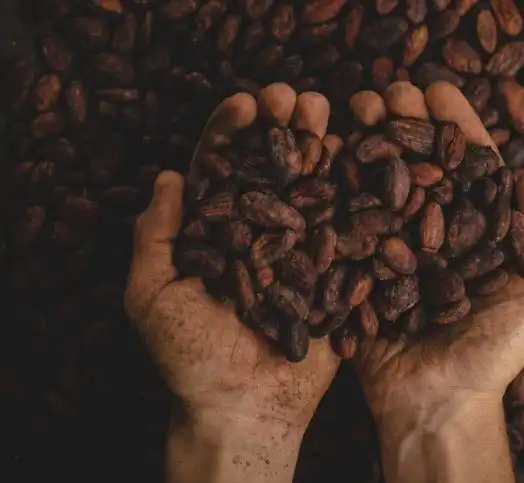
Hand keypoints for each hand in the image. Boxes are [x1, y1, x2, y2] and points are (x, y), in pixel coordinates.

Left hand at [124, 85, 338, 482]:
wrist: (245, 408)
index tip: (245, 103)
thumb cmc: (189, 358)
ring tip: (327, 112)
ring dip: (318, 147)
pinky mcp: (333, 273)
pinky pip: (346, 228)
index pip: (221, 170)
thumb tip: (168, 176)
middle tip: (293, 97)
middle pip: (271, 169)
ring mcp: (300, 250)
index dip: (230, 133)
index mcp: (215, 233)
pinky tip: (361, 158)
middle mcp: (260, 233)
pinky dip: (354, 193)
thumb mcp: (151, 296)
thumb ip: (154, 236)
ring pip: (310, 189)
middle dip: (281, 129)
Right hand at [352, 82, 523, 482]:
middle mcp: (435, 229)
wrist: (437, 403)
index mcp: (479, 229)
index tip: (435, 91)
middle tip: (384, 93)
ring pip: (379, 182)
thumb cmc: (496, 354)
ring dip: (366, 142)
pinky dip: (335, 186)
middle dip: (402, 122)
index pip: (468, 165)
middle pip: (418, 163)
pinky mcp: (360, 267)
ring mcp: (394, 247)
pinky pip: (346, 222)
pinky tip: (323, 153)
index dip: (454, 125)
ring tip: (351, 110)